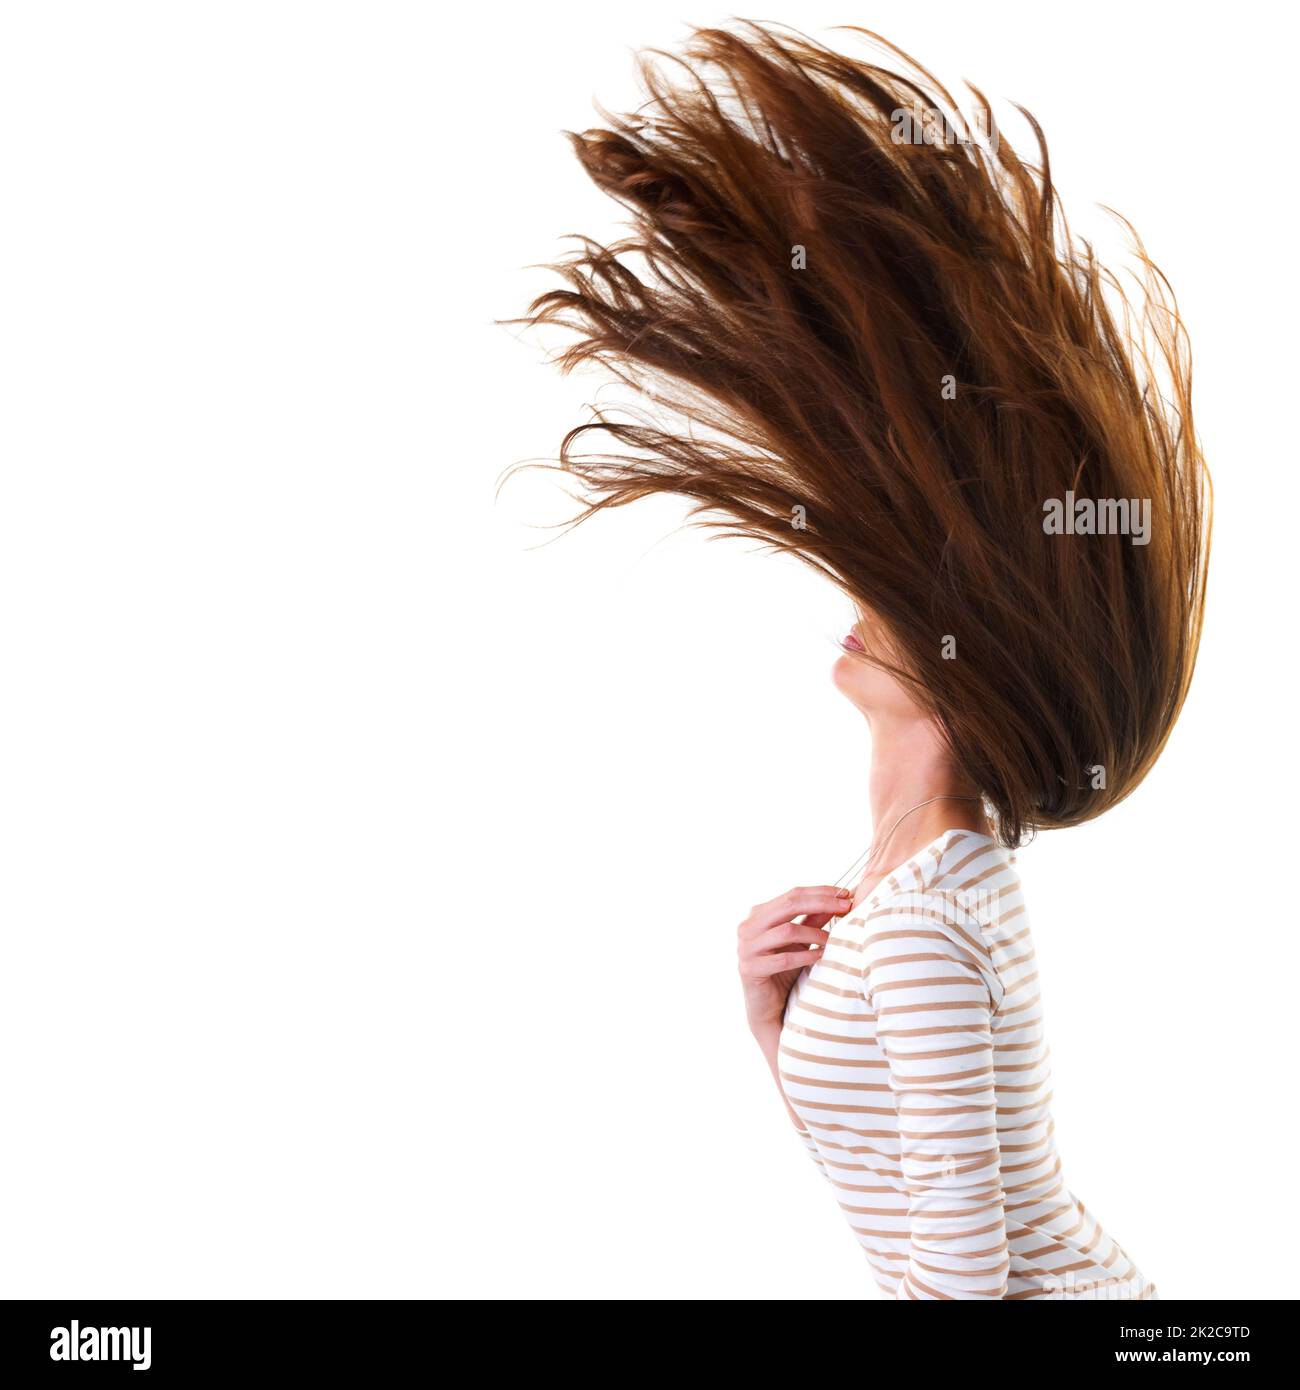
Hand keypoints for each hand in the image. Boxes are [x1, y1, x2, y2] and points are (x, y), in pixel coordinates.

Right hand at [737, 885, 854, 1034]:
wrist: (766, 1008)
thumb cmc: (784, 972)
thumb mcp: (801, 942)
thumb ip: (813, 920)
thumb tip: (838, 899)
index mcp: (758, 914)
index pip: (793, 894)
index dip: (821, 892)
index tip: (846, 893)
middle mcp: (748, 927)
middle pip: (789, 904)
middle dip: (822, 903)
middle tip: (847, 907)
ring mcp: (746, 947)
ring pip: (787, 930)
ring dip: (816, 933)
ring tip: (834, 939)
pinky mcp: (749, 969)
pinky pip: (783, 959)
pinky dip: (806, 955)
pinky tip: (822, 956)